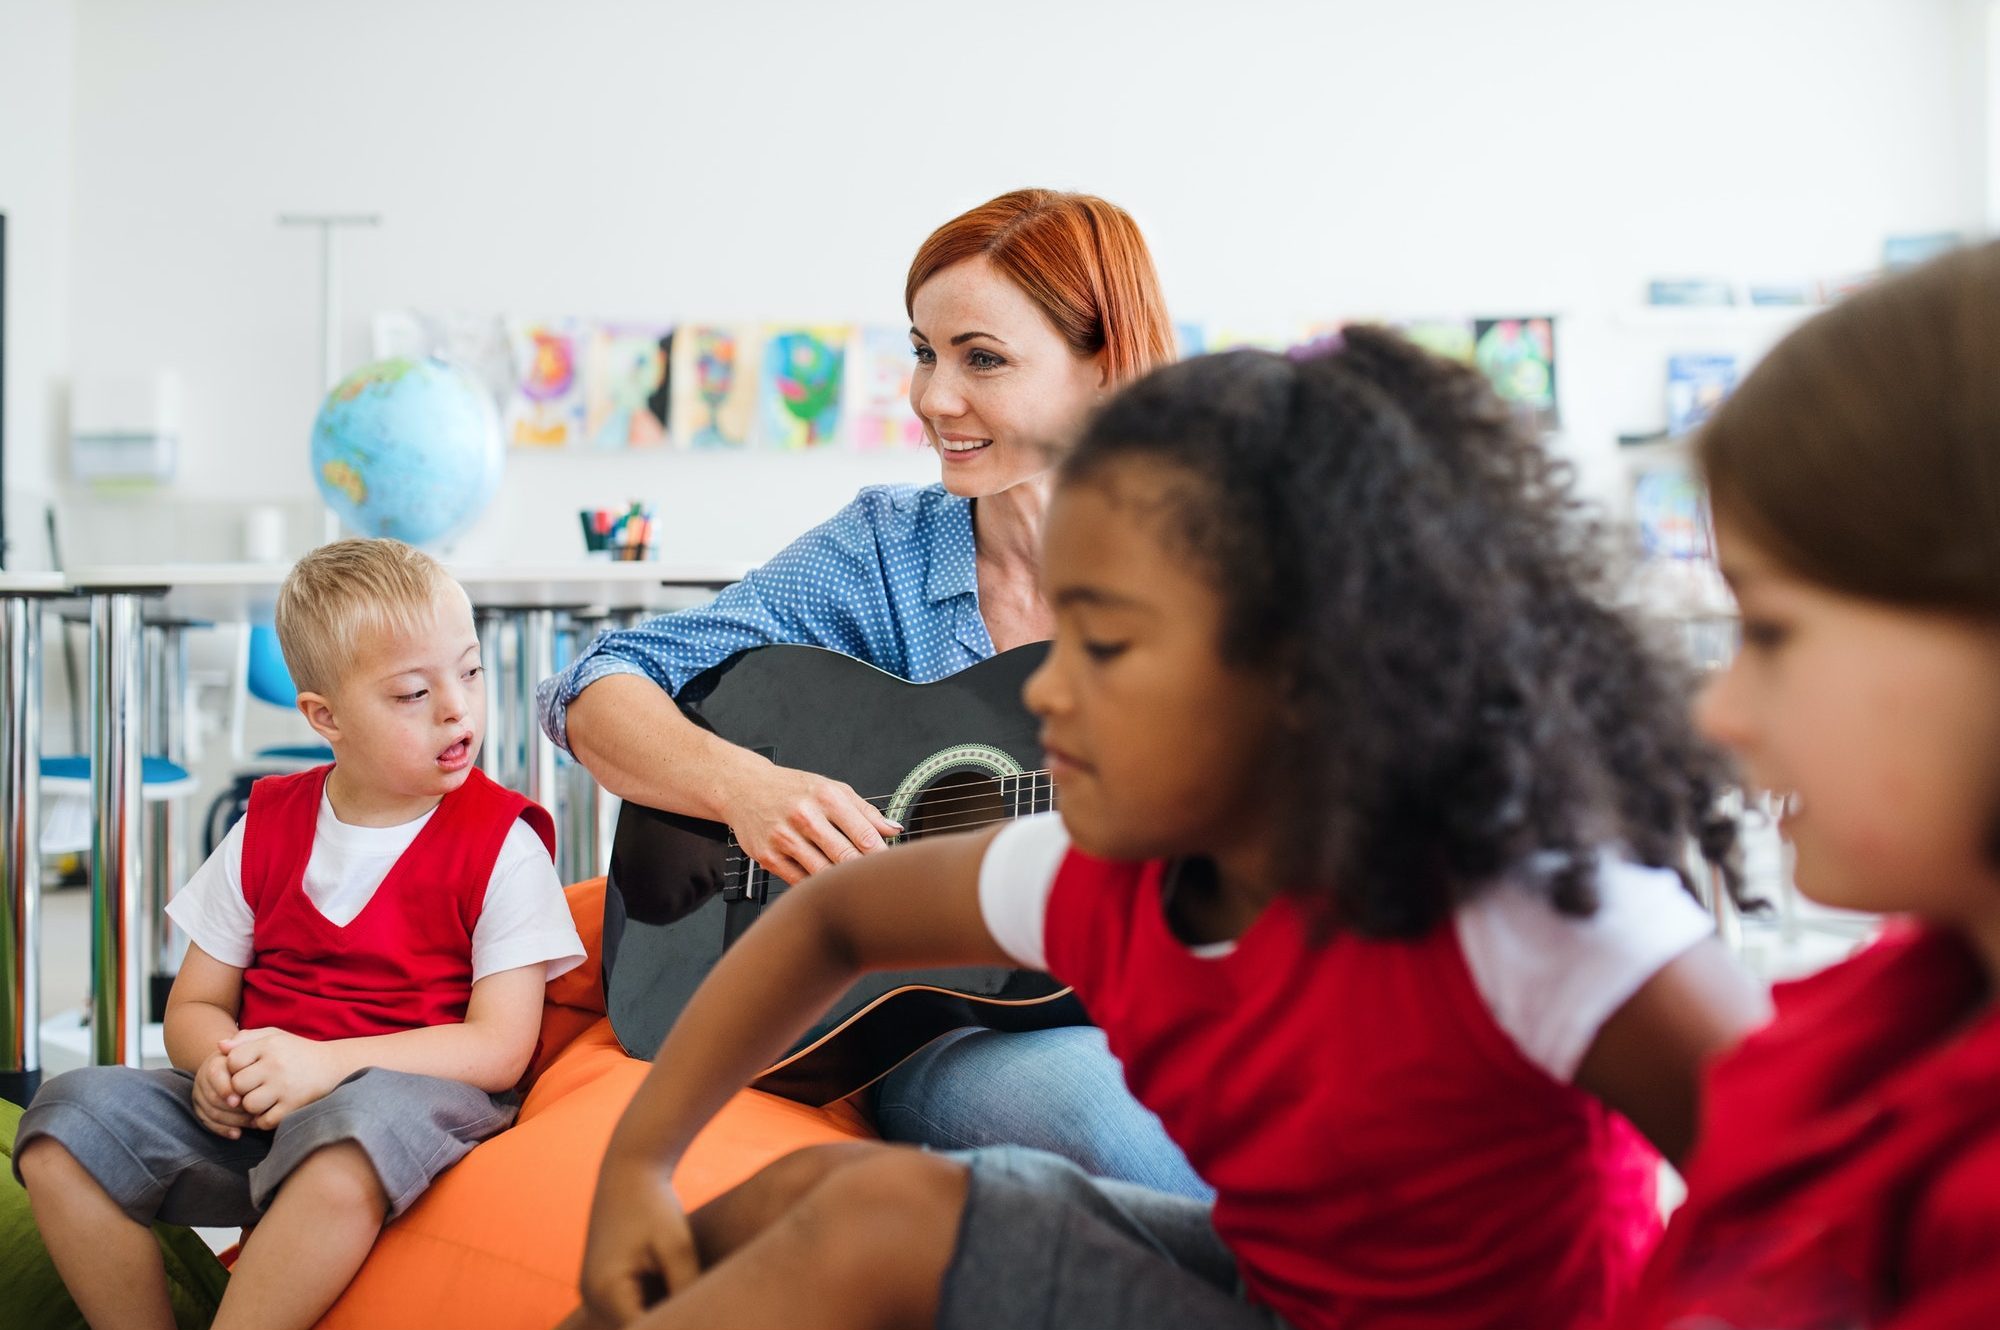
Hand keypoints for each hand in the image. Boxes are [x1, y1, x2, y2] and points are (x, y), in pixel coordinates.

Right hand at [190, 1047, 255, 1138]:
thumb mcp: (258, 1043)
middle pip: (212, 1096)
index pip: (214, 1075)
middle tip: (253, 1115)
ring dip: (232, 1120)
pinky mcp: (203, 1109)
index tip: (239, 1100)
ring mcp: (202, 1094)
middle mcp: (205, 1077)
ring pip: (210, 1111)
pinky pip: (208, 1122)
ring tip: (253, 1122)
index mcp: (217, 1060)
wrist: (249, 1065)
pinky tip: (238, 1133)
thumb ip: (245, 1040)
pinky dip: (223, 1129)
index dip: (225, 1089)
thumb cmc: (260, 1055)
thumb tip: (222, 1044)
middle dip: (232, 1109)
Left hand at [221, 1028, 342, 1128]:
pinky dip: (264, 1119)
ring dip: (253, 1106)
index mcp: (270, 1045)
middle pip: (237, 1085)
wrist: (334, 1067)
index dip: (236, 1068)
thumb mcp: (275, 1036)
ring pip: (248, 1105)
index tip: (248, 1069)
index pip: (232, 1061)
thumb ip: (246, 1038)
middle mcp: (276, 1065)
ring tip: (264, 1098)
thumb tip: (220, 1047)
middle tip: (255, 1086)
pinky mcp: (293, 1106)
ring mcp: (285, 1087)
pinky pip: (264, 1120)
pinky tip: (272, 1109)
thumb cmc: (297, 1051)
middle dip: (242, 1088)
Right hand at [578, 1158, 698, 1325]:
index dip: (675, 1327)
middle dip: (668, 1324)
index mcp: (606, 1291)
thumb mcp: (678, 1248)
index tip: (702, 1317)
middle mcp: (591, 1300)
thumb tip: (701, 1320)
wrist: (629, 1170)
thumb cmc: (655, 1204)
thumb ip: (686, 1289)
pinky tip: (675, 1294)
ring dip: (658, 1319)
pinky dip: (651, 1309)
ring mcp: (593, 1297)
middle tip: (701, 1311)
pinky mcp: (601, 1290)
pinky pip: (627, 1313)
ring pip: (631, 1325)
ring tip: (687, 1296)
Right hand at [727, 761, 901, 884]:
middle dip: (864, 872)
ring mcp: (785, 838)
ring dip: (841, 882)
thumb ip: (865, 811)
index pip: (864, 833)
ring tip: (854, 887)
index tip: (891, 866)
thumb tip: (894, 830)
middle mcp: (805, 816)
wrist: (745, 789)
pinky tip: (826, 886)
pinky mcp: (769, 857)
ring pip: (823, 872)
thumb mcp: (832, 789)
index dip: (882, 855)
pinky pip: (800, 881)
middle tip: (877, 882)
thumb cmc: (791, 790)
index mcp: (826, 797)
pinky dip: (816, 886)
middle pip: (845, 856)